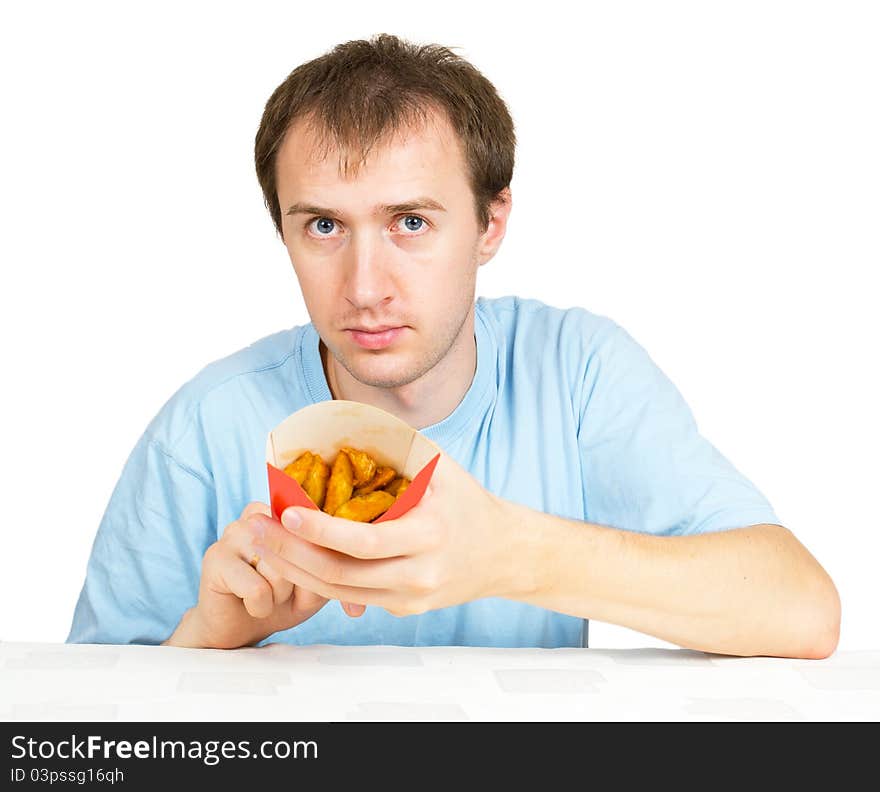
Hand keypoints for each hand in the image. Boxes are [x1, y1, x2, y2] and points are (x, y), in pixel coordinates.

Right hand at [164, 502, 328, 648]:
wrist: (240, 631)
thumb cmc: (280, 600)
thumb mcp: (315, 583)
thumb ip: (324, 562)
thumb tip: (322, 547)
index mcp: (282, 513)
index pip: (314, 532)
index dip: (315, 565)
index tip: (301, 576)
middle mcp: (257, 515)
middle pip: (298, 551)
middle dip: (296, 584)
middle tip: (279, 591)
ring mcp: (233, 532)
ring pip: (278, 569)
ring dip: (278, 595)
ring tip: (265, 595)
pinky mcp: (215, 557)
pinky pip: (257, 588)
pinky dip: (260, 606)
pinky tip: (249, 604)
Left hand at [250, 453, 518, 617]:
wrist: (503, 553)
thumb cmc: (467, 501)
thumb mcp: (441, 466)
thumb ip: (397, 448)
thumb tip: (344, 422)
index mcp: (429, 534)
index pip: (363, 540)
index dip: (319, 529)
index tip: (284, 511)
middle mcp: (418, 574)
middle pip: (340, 573)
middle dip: (289, 552)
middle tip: (253, 528)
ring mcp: (410, 598)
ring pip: (338, 593)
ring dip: (293, 568)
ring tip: (261, 542)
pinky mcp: (403, 609)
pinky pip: (351, 597)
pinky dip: (316, 578)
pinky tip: (291, 557)